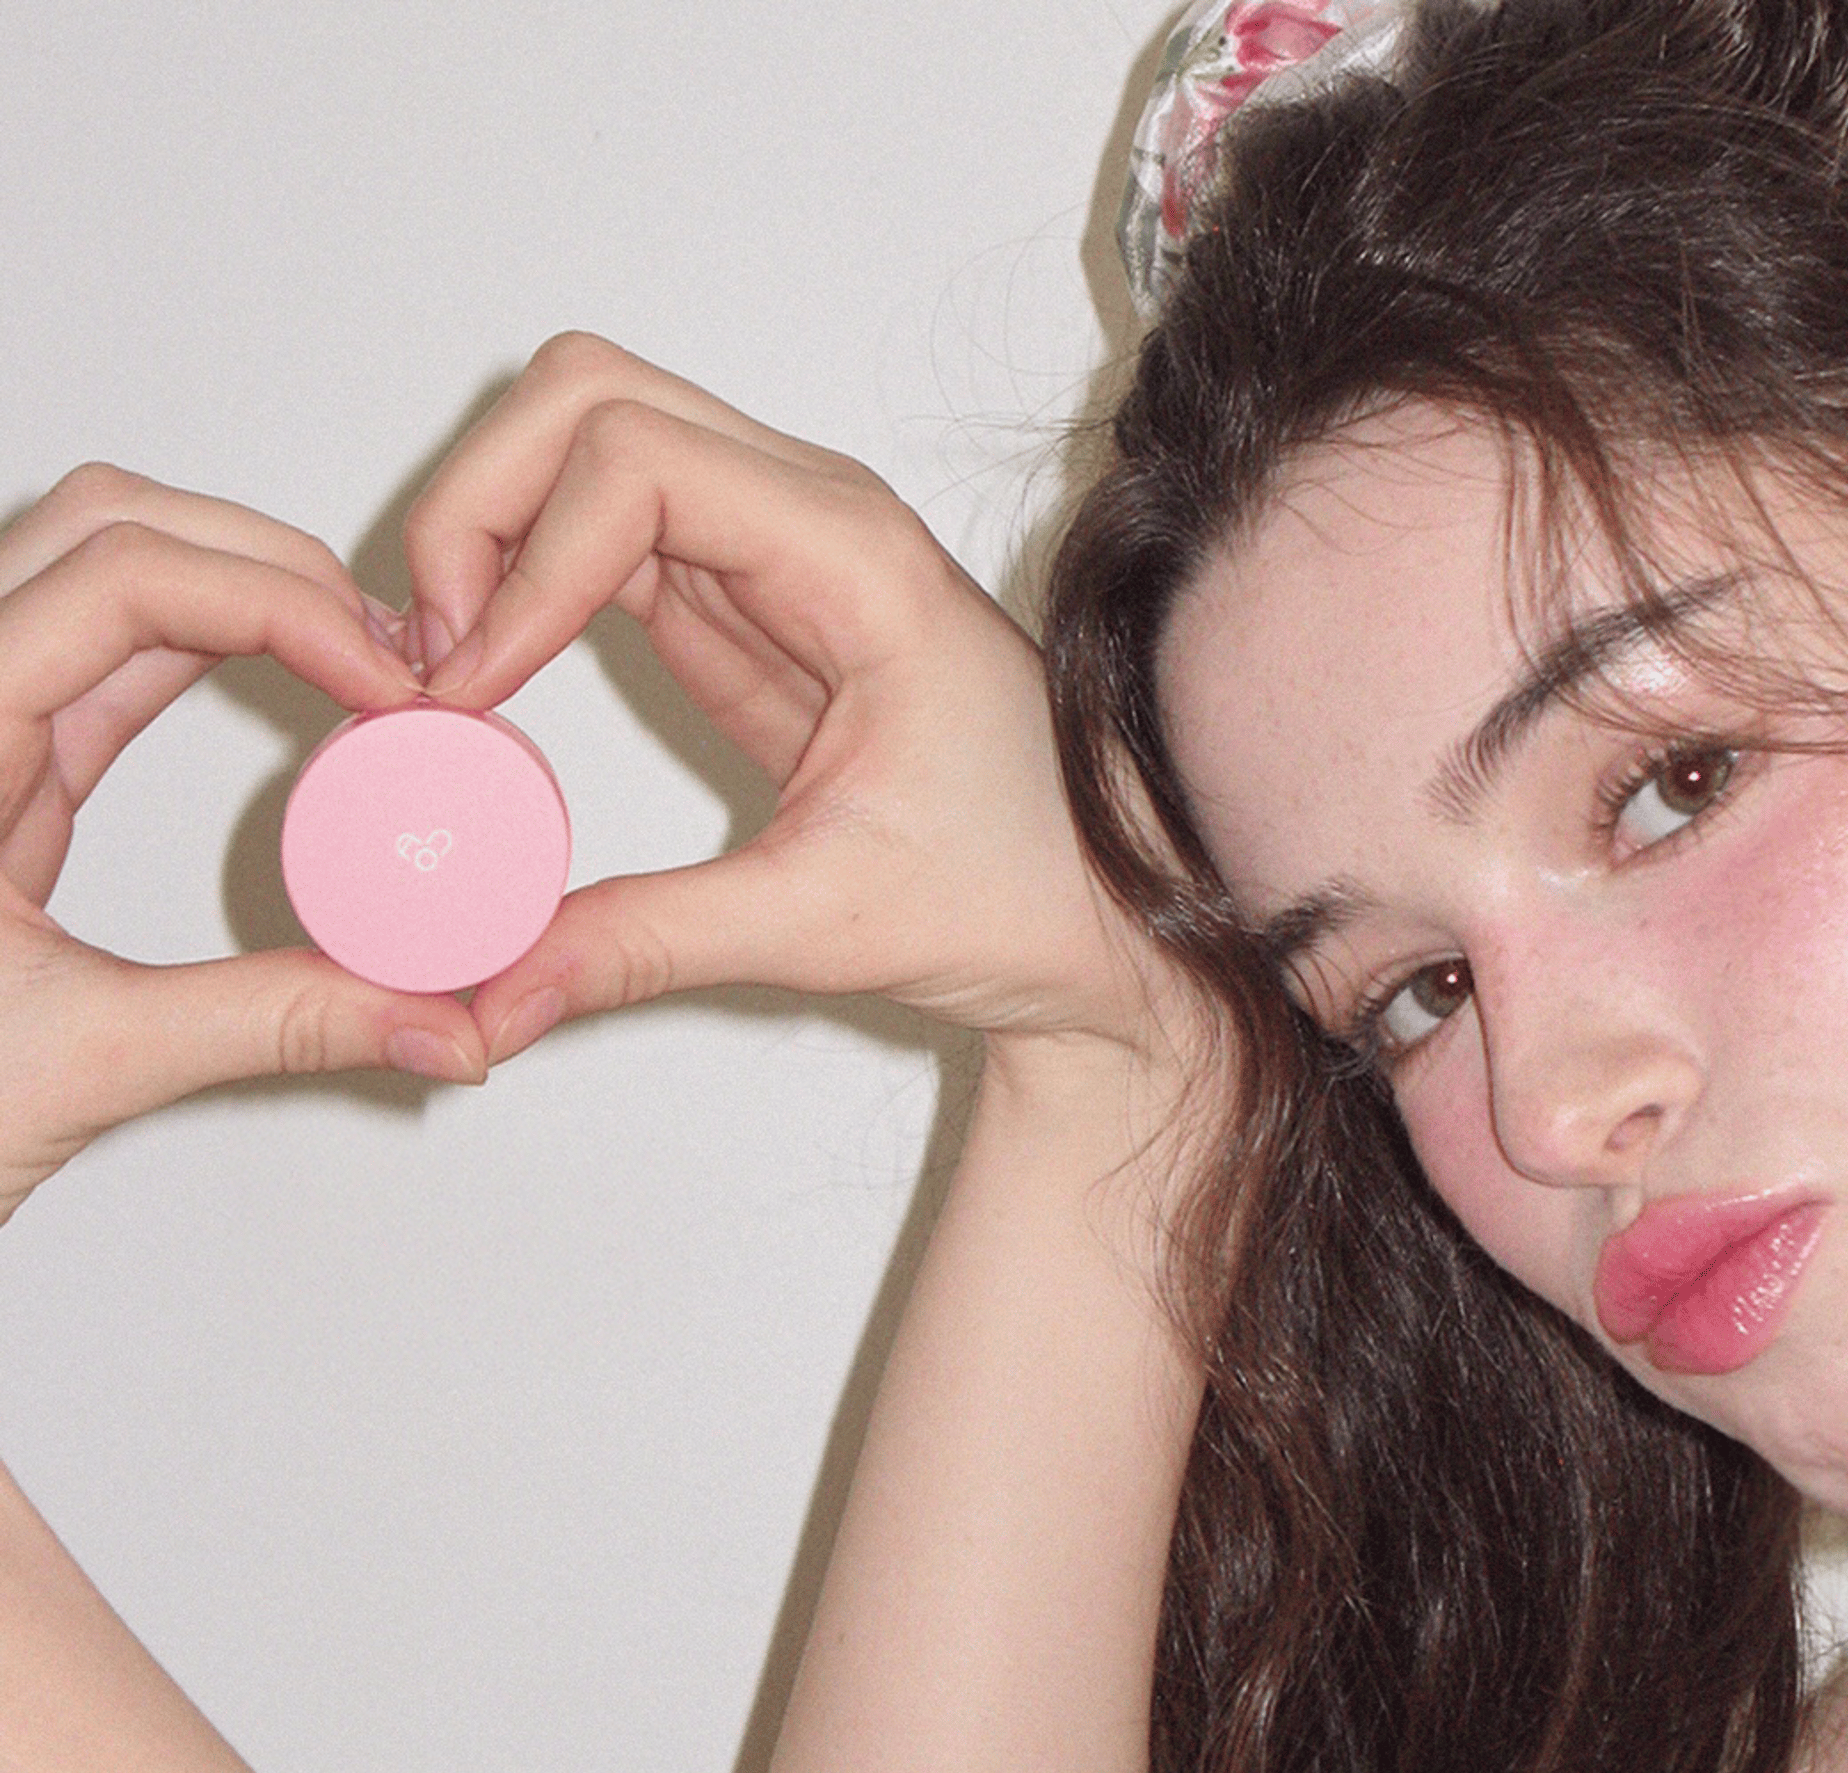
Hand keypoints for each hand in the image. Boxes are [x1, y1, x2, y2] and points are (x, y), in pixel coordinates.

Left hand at [0, 466, 485, 1224]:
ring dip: (244, 586)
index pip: (118, 581)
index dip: (276, 603)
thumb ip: (272, 1027)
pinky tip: (293, 687)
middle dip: (269, 561)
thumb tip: (429, 1021)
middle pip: (110, 526)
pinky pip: (110, 654)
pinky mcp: (4, 771)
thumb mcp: (80, 1060)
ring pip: (107, 567)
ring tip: (355, 660)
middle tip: (382, 647)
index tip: (382, 679)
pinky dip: (213, 645)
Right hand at [403, 333, 1185, 1069]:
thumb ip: (653, 941)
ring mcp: (773, 552)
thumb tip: (499, 985)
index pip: (636, 459)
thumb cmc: (1026, 886)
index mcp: (854, 559)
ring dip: (490, 537)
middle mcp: (812, 520)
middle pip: (590, 399)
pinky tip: (492, 685)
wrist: (1103, 912)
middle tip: (433, 652)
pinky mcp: (741, 609)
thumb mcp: (830, 921)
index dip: (522, 558)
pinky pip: (603, 544)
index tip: (468, 687)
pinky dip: (523, 590)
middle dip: (479, 501)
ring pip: (584, 449)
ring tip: (444, 675)